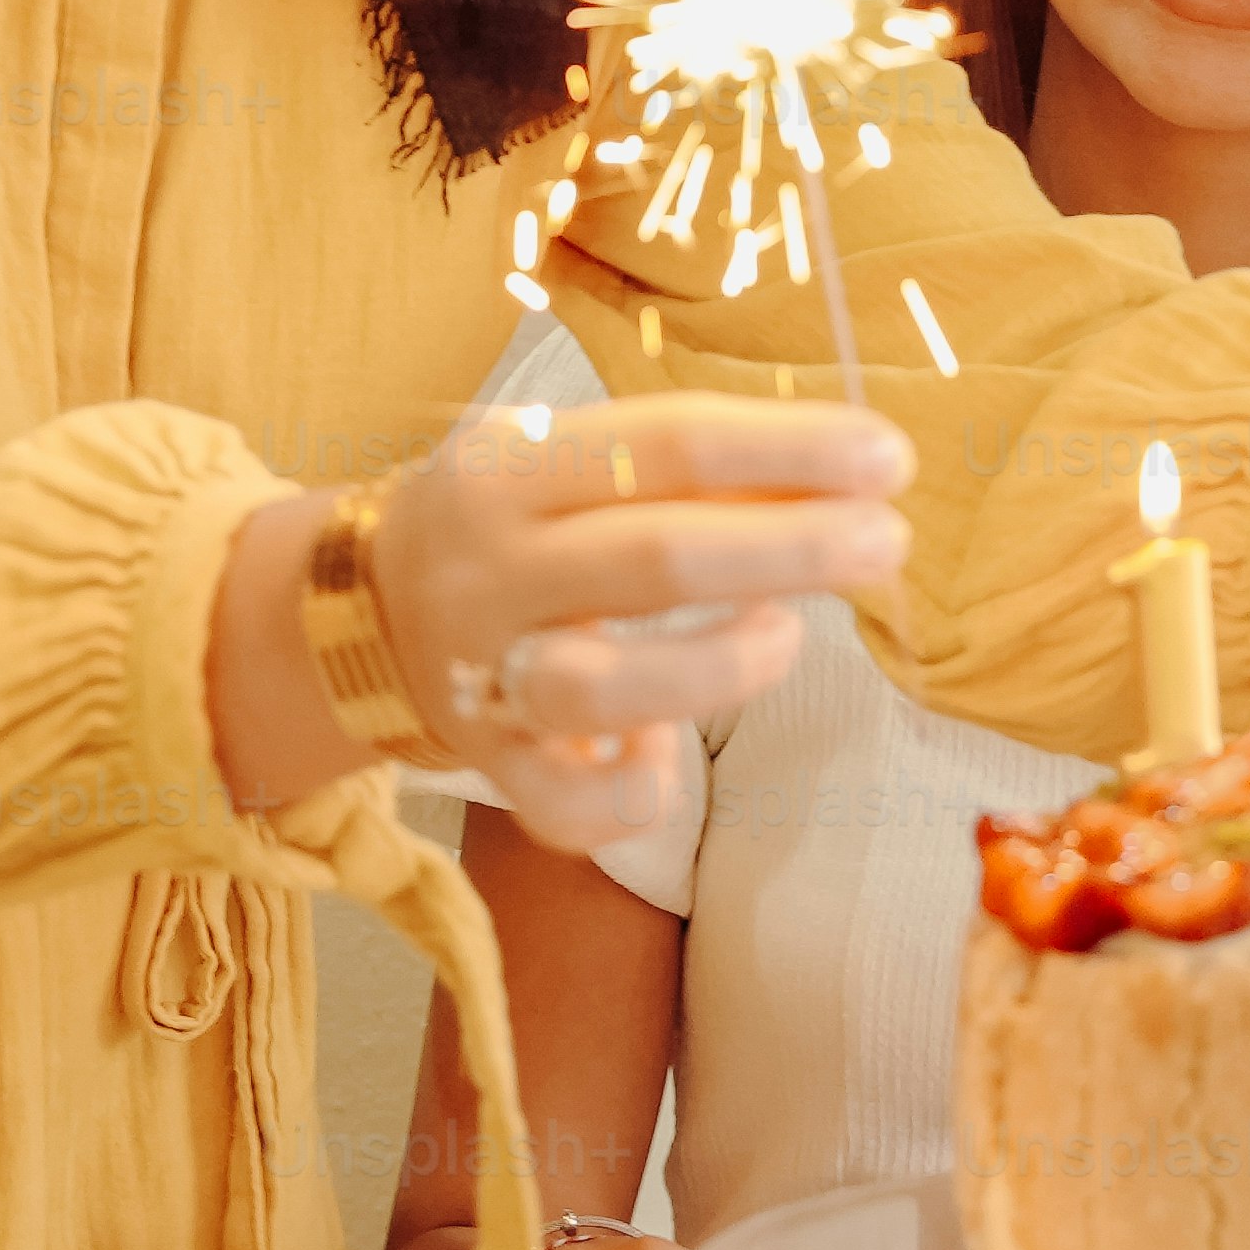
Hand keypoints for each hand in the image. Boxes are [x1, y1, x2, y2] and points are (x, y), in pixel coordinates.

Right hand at [368, 395, 902, 854]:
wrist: (363, 609)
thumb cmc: (517, 520)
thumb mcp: (571, 459)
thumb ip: (689, 469)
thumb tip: (844, 474)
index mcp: (509, 470)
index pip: (665, 444)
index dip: (787, 449)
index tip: (885, 457)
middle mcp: (489, 570)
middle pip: (650, 559)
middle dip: (788, 549)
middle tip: (886, 541)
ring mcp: (482, 674)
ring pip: (603, 688)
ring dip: (719, 666)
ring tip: (788, 637)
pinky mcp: (490, 765)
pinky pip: (564, 805)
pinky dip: (632, 792)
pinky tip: (670, 759)